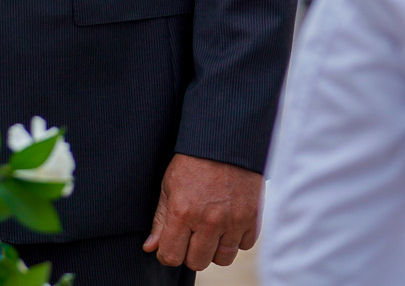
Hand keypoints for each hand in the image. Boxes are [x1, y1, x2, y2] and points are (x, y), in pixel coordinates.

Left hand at [142, 153, 261, 270]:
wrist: (225, 141)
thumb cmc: (193, 161)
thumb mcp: (169, 186)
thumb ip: (160, 220)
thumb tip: (151, 248)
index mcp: (183, 212)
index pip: (172, 256)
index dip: (168, 254)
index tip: (171, 246)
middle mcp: (209, 221)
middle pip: (197, 262)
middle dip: (191, 253)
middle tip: (192, 235)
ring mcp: (233, 221)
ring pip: (223, 259)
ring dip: (215, 249)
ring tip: (211, 229)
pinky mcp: (253, 217)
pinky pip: (245, 245)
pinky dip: (237, 238)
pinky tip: (229, 222)